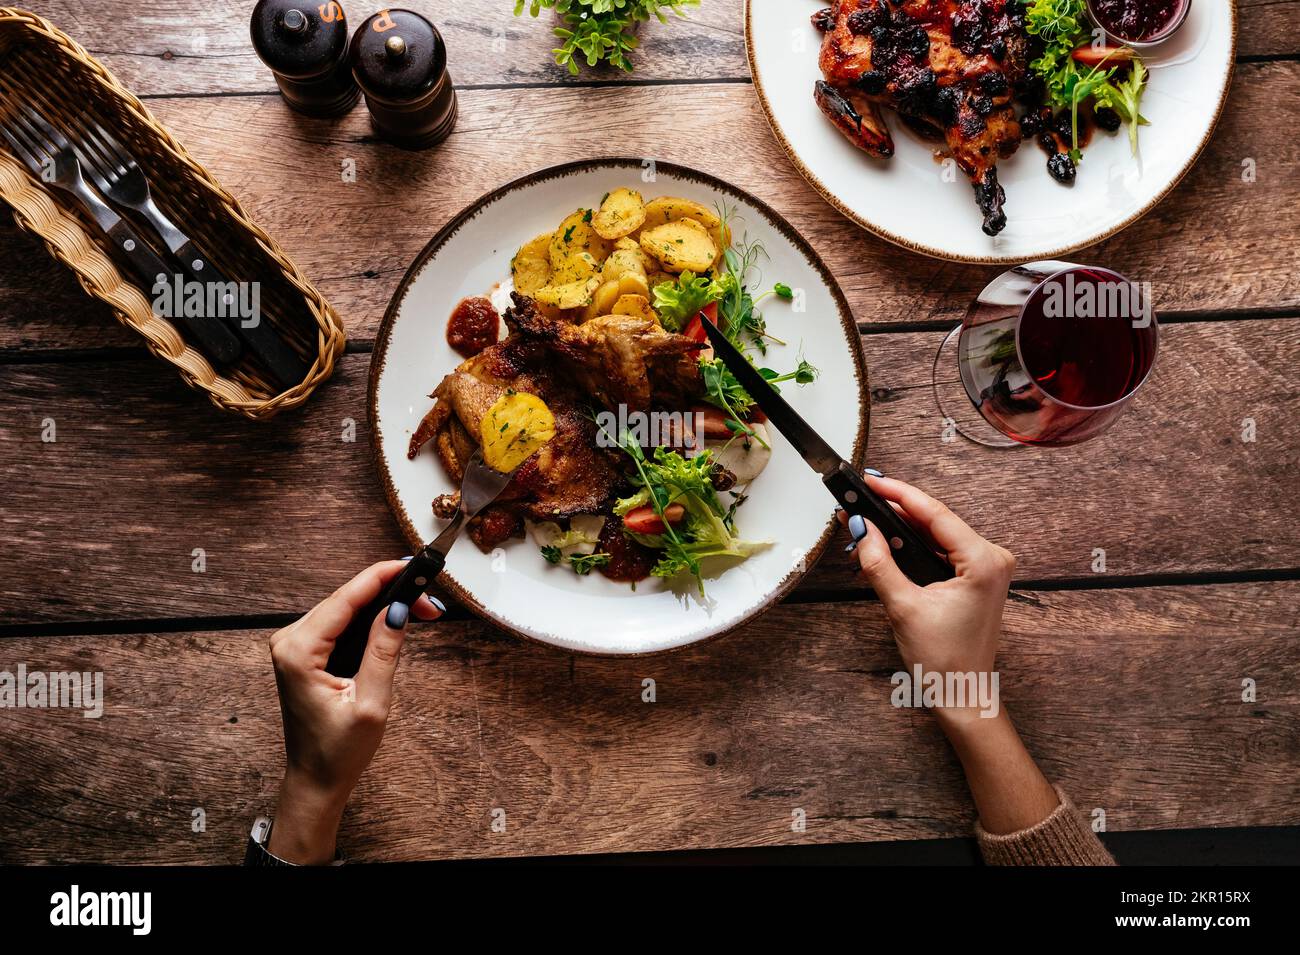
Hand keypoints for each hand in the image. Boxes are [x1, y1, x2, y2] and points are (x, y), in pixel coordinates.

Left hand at [266, 560, 442, 863]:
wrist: (315, 780)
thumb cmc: (338, 751)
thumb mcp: (372, 703)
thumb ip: (383, 652)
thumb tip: (399, 610)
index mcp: (299, 652)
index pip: (346, 599)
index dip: (382, 576)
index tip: (413, 565)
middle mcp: (289, 641)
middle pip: (347, 599)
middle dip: (390, 593)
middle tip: (431, 602)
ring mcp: (294, 645)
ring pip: (345, 608)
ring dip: (383, 605)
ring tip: (422, 609)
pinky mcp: (303, 651)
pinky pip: (340, 622)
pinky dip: (369, 618)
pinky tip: (395, 619)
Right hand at [842, 475, 1058, 833]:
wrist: (963, 694)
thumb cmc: (942, 659)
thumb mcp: (902, 606)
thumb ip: (878, 562)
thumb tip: (860, 528)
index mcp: (982, 561)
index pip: (934, 513)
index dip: (898, 494)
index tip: (870, 481)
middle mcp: (992, 558)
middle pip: (935, 521)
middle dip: (894, 513)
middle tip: (858, 503)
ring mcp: (988, 567)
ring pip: (936, 534)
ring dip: (901, 531)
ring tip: (865, 526)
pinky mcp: (978, 577)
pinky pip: (942, 550)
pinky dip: (914, 547)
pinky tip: (887, 545)